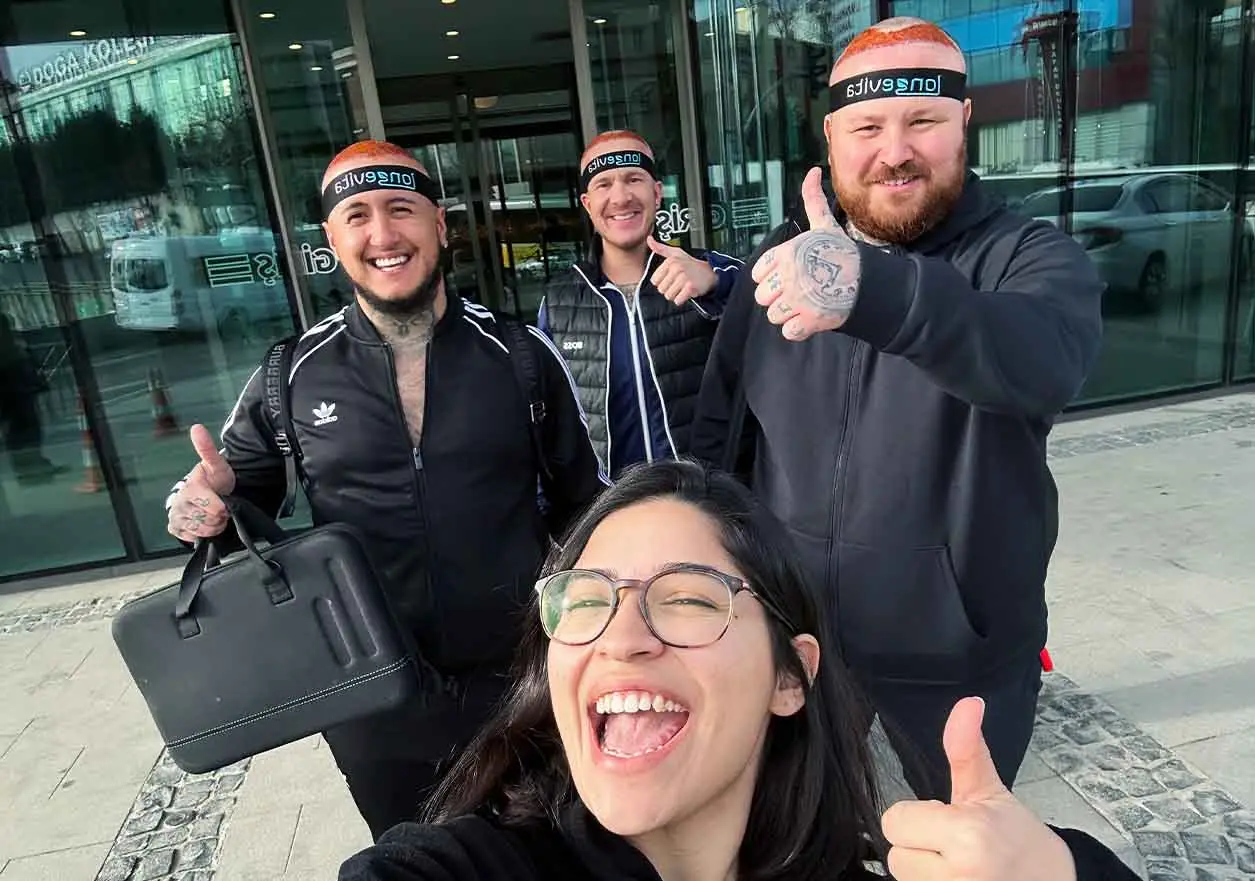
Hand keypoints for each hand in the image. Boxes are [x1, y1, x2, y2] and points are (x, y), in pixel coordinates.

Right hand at [167, 424, 235, 542]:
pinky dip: (202, 533)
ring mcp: (175, 516)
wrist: (207, 493)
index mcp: (190, 487)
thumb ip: (207, 448)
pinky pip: (191, 537)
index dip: (224, 507)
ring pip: (202, 531)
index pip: (215, 507)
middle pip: (209, 520)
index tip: (224, 501)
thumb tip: (197, 427)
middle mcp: (178, 502)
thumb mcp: (216, 464)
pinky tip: (203, 522)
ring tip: (213, 515)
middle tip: (219, 508)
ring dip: (212, 526)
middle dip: (219, 517)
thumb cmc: (213, 479)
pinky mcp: (174, 528)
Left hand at [647, 236, 718, 305]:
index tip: (670, 278)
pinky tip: (687, 292)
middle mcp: (676, 268)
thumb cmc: (691, 264)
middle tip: (678, 284)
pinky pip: (678, 300)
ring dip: (676, 295)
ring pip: (669, 296)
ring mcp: (684, 278)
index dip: (662, 282)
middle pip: (661, 289)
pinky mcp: (690, 288)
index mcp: (670, 261)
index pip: (655, 280)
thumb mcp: (676, 254)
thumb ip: (661, 248)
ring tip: (682, 288)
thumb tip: (649, 239)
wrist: (710, 272)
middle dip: (669, 289)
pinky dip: (682, 300)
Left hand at [752, 167, 861, 340]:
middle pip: (762, 298)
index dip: (772, 277)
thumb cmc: (843, 253)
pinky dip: (798, 330)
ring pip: (773, 316)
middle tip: (800, 292)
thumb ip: (813, 200)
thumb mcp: (824, 226)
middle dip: (778, 297)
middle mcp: (789, 276)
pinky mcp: (809, 321)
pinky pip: (788, 332)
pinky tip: (811, 319)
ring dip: (788, 314)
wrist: (869, 281)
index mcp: (786, 254)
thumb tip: (813, 171)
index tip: (790, 275)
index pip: (758, 274)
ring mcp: (798, 300)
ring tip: (808, 304)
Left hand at [881, 697, 1077, 880]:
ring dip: (925, 870)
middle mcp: (959, 875)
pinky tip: (959, 878)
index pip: (895, 821)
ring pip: (904, 876)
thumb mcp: (989, 789)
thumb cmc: (1019, 839)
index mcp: (966, 835)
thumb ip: (966, 747)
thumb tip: (968, 703)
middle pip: (896, 854)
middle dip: (920, 846)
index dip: (920, 817)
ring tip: (958, 864)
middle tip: (956, 845)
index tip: (950, 821)